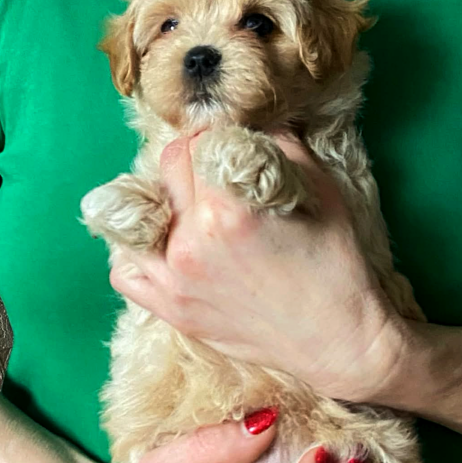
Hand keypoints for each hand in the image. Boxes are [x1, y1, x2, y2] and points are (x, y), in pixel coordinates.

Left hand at [110, 131, 406, 402]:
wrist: (337, 339)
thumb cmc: (336, 263)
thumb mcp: (320, 189)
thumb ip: (279, 144)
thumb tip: (249, 123)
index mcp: (228, 208)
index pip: (198, 141)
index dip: (219, 136)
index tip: (233, 146)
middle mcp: (191, 242)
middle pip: (166, 165)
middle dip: (193, 159)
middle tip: (216, 173)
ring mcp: (174, 280)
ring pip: (137, 211)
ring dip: (164, 199)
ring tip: (191, 209)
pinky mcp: (171, 310)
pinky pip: (124, 271)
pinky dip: (137, 252)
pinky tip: (165, 245)